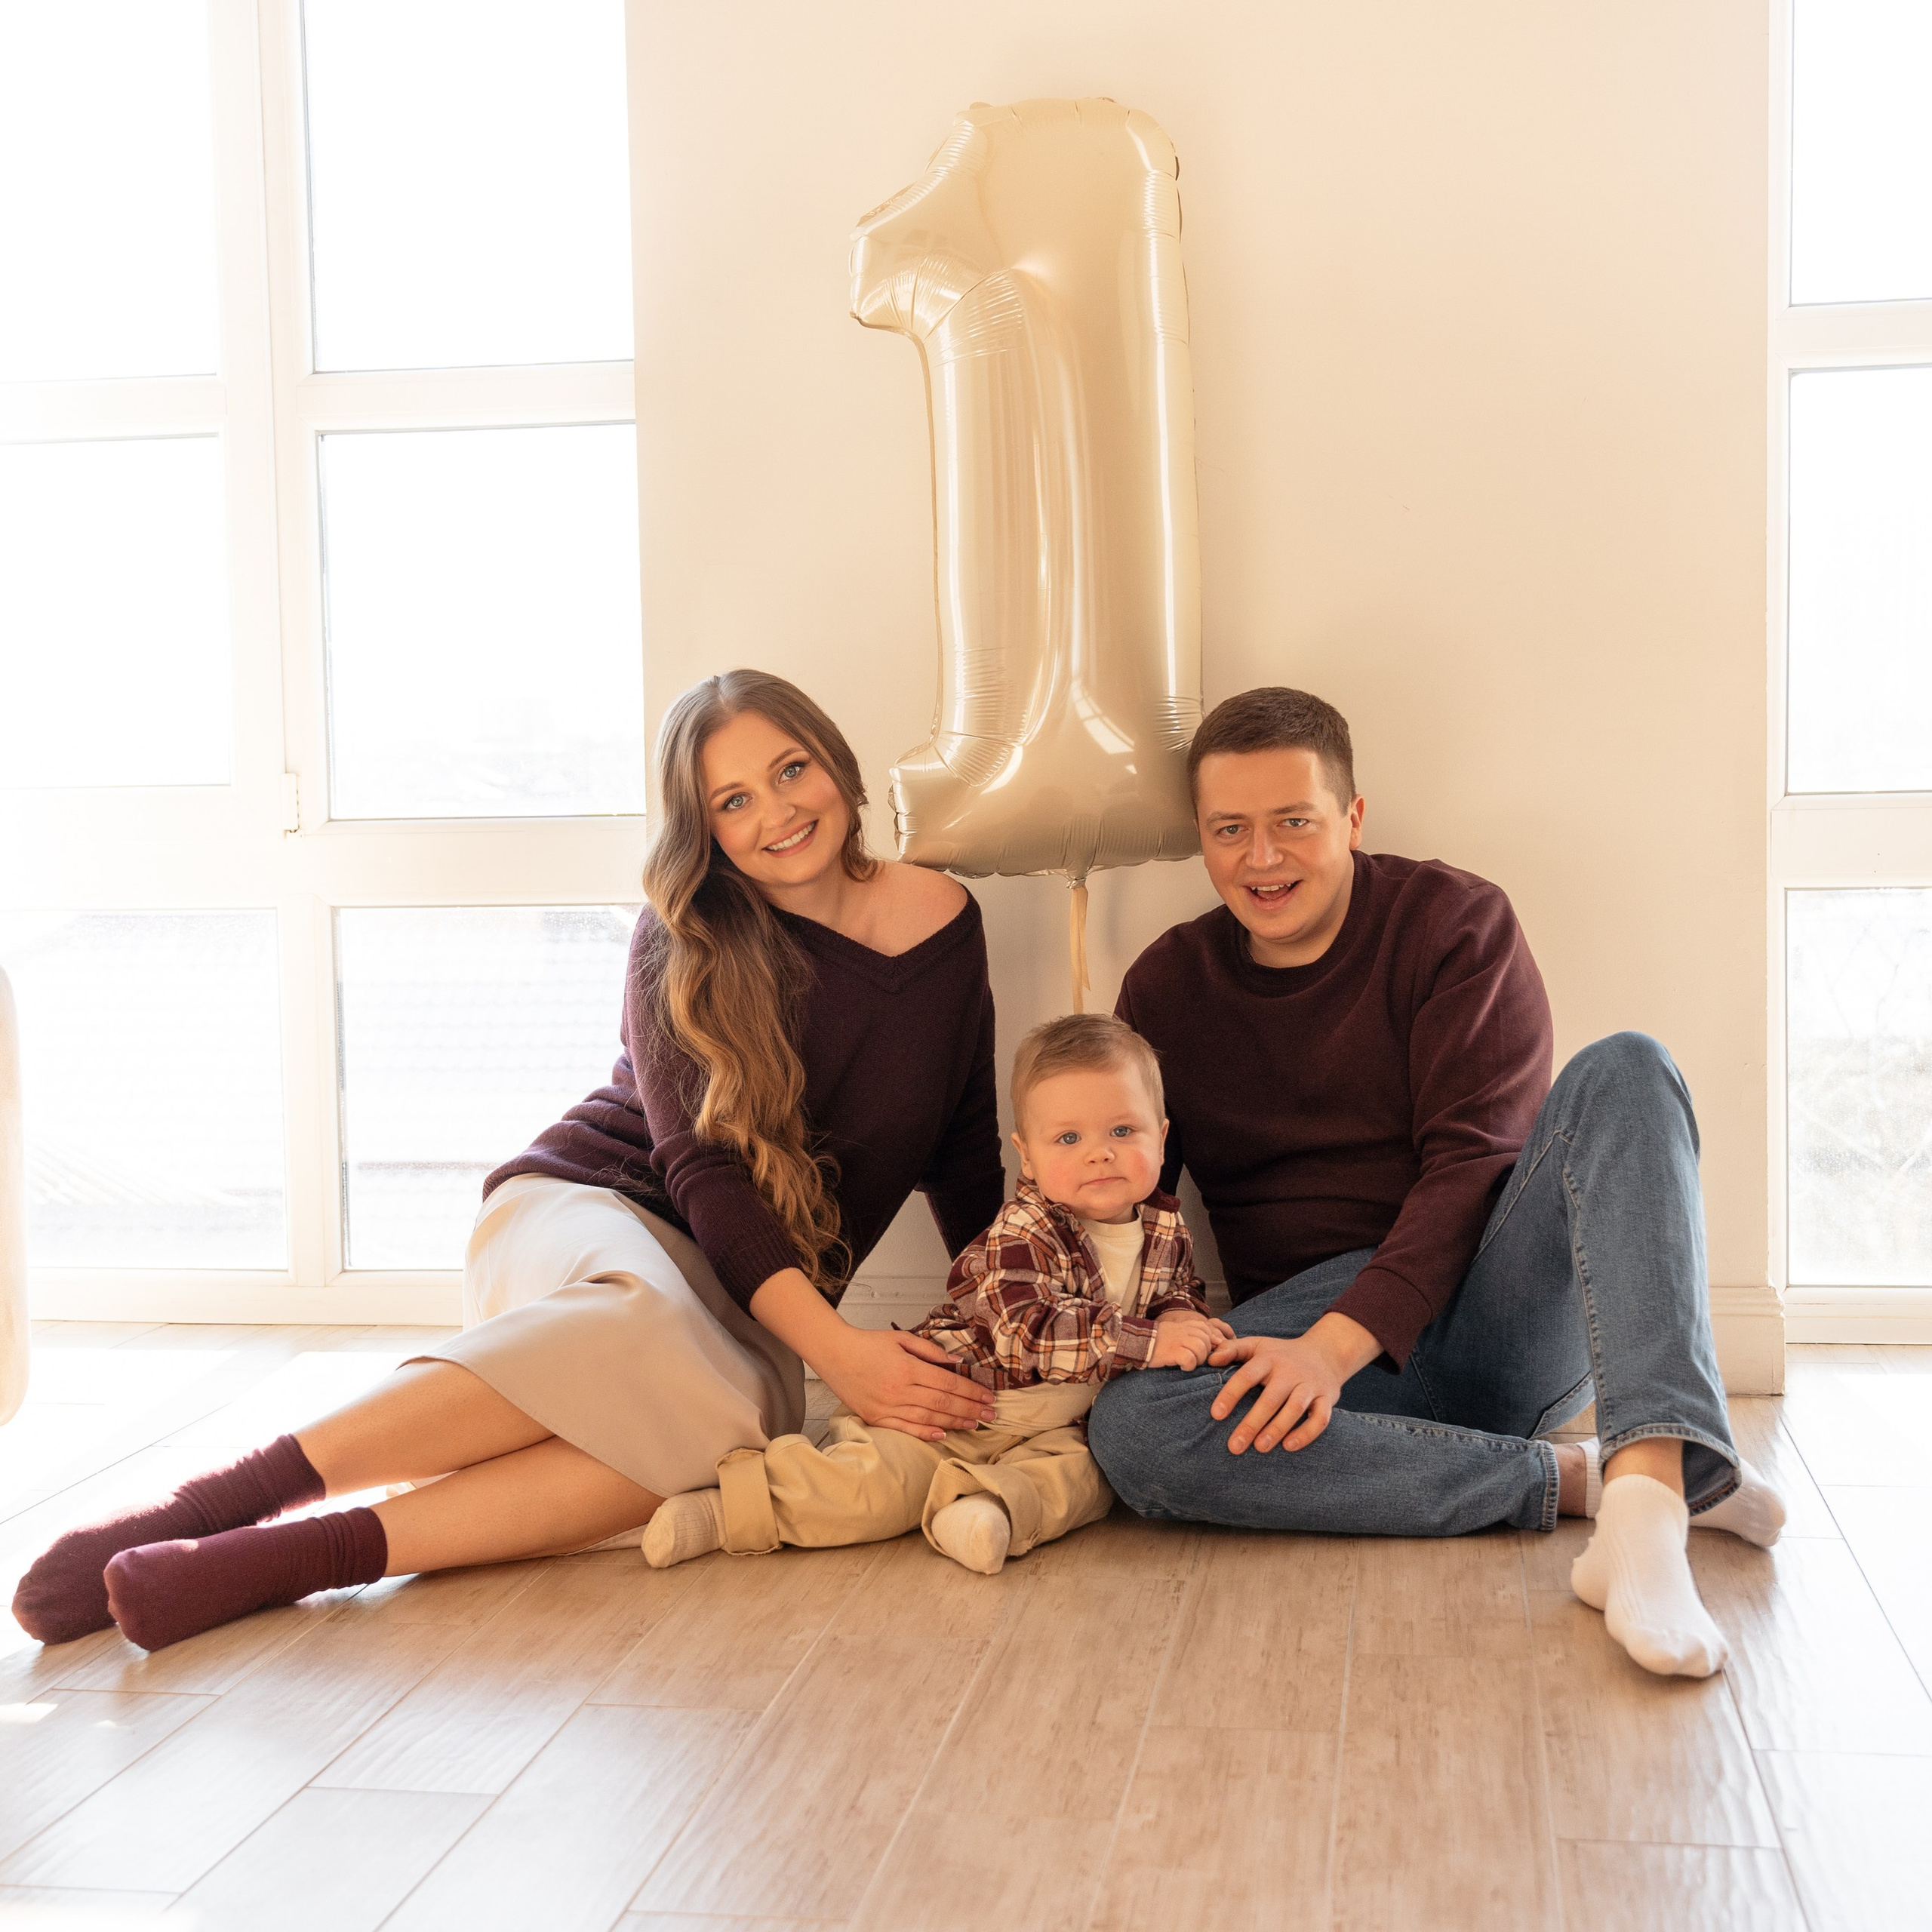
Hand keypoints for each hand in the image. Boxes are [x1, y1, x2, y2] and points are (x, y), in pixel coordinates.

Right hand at [816, 1325, 996, 1442]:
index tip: (988, 1395)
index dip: (971, 1390)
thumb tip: (955, 1360)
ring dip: (954, 1422)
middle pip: (942, 1402)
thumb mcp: (900, 1338)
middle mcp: (899, 1390)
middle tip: (991, 1414)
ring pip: (928, 1417)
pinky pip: (905, 1429)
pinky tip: (942, 1434)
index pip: (948, 1382)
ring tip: (974, 1424)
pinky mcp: (876, 1417)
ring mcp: (887, 1406)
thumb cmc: (867, 1343)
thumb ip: (929, 1350)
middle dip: (970, 1409)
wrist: (833, 1354)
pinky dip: (925, 1433)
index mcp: (907, 1368)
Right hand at [1150, 1308, 1225, 1369]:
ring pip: (1200, 1348)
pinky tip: (1183, 1367)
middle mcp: (1182, 1331)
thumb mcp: (1174, 1332)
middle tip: (1194, 1359)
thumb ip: (1191, 1333)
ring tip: (1189, 1363)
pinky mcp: (1172, 1351)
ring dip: (1198, 1359)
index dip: (1208, 1340)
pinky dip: (1189, 1365)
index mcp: (1183, 1325)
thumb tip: (1216, 1341)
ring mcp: (1177, 1340)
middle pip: (1205, 1339)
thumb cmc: (1156, 1340)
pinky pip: (1189, 1358)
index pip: (1205, 1328)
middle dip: (1204, 1352)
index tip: (1202, 1350)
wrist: (1137, 1342)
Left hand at [1206, 1312, 1378, 1453]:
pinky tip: (1289, 1446)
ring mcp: (1310, 1385)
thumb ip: (1233, 1349)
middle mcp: (1290, 1371)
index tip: (1216, 1415)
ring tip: (1260, 1448)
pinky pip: (1320, 1418)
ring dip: (1277, 1429)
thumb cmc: (1281, 1354)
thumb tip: (1210, 1359)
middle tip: (1234, 1446)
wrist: (1325, 1353)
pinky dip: (1306, 1433)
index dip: (1231, 1394)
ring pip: (1295, 1408)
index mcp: (1269, 1359)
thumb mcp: (1257, 1345)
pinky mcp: (1327, 1398)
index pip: (1247, 1375)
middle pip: (1270, 1398)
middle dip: (1252, 1423)